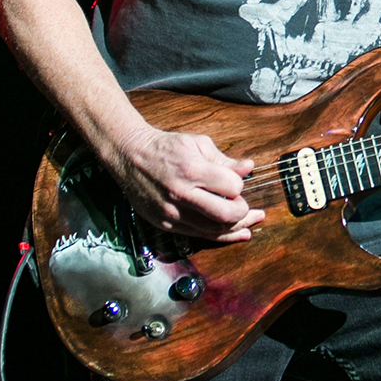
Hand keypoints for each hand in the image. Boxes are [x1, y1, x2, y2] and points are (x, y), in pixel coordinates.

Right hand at [100, 127, 265, 242]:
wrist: (130, 157)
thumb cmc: (166, 147)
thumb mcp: (197, 144)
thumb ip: (224, 160)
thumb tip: (248, 168)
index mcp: (191, 170)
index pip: (232, 187)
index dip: (239, 186)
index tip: (235, 182)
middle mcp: (181, 194)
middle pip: (226, 215)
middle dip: (242, 212)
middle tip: (246, 206)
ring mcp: (172, 213)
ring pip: (214, 231)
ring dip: (236, 228)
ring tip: (250, 223)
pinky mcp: (165, 224)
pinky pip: (199, 236)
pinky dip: (220, 236)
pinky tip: (238, 233)